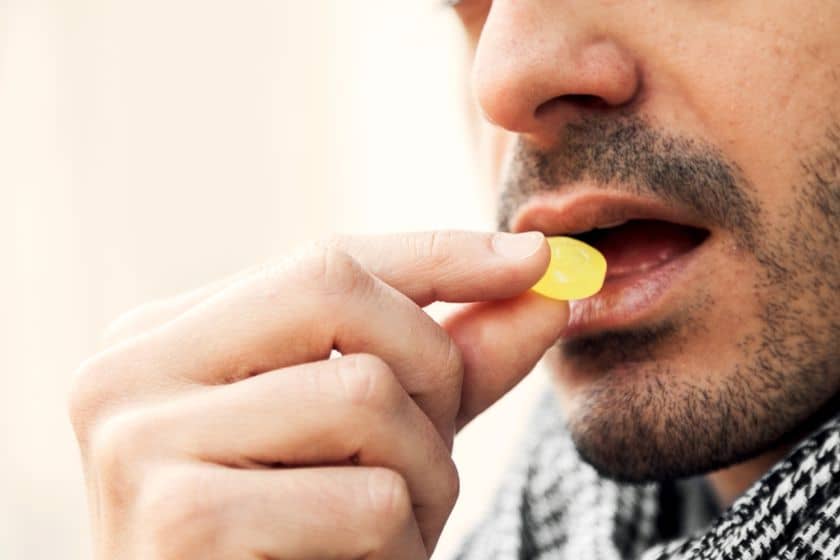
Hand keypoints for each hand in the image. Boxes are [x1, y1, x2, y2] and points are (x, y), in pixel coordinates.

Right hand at [69, 231, 568, 558]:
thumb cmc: (296, 538)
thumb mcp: (374, 435)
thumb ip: (448, 360)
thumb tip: (541, 283)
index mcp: (167, 336)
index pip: (322, 260)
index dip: (439, 256)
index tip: (534, 258)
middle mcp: (130, 371)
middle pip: (339, 296)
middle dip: (431, 368)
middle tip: (434, 452)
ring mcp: (141, 442)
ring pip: (363, 395)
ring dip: (424, 475)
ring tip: (393, 526)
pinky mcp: (181, 521)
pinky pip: (364, 500)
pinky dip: (399, 544)